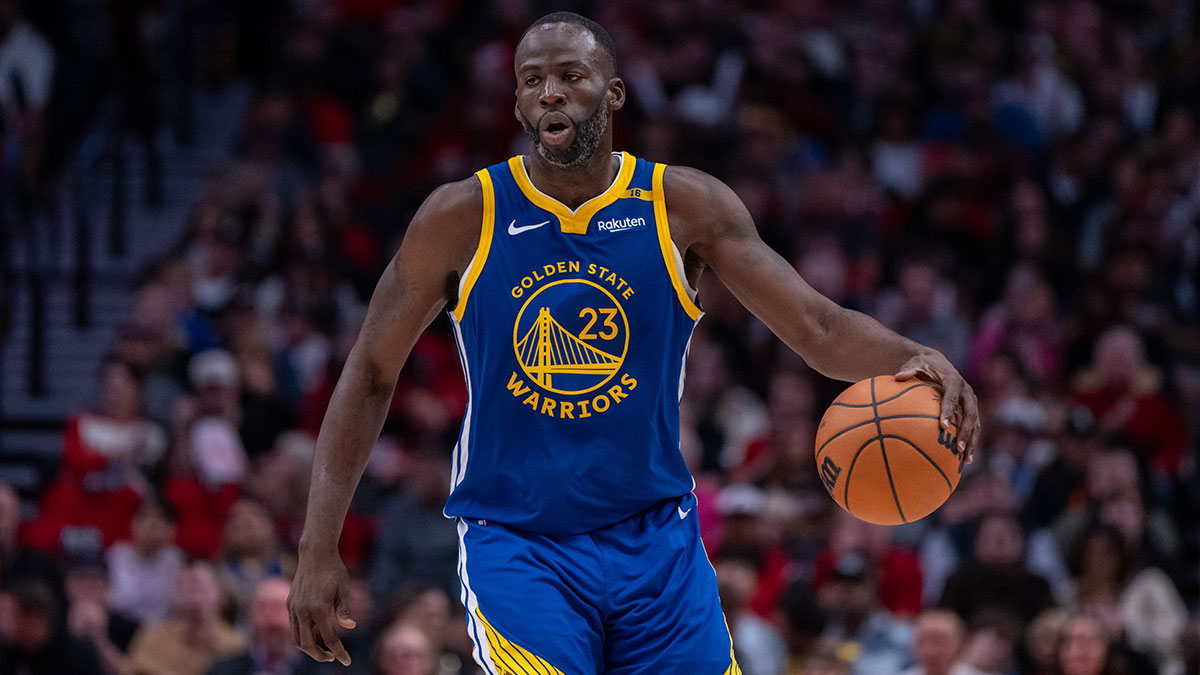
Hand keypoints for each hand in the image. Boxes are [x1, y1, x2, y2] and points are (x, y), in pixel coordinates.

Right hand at [288, 550, 356, 664]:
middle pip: (306, 645)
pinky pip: (294, 626)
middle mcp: (303, 610)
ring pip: (296, 638)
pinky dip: (303, 635)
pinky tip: (315, 632)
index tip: (346, 661)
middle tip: (332, 657)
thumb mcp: (344, 589)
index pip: (329, 639)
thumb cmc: (334, 570)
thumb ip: (344, 610)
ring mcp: (294, 607)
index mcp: (319, 608)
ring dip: (308, 647)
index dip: (339, 652)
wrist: (315, 553)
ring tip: (323, 648)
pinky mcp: (290, 603)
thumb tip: (350, 627)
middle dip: (319, 655)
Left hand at [895, 351, 979, 462]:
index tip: (943, 426)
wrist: (939, 362)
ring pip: (975, 423)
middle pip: (970, 413)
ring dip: (972, 441)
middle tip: (957, 448)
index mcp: (954, 380)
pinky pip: (973, 427)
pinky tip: (964, 460)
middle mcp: (966, 391)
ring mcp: (970, 401)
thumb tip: (898, 377)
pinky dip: (970, 442)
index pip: (952, 397)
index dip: (949, 411)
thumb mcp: (915, 363)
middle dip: (965, 431)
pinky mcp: (970, 409)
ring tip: (965, 460)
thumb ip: (908, 369)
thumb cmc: (923, 365)